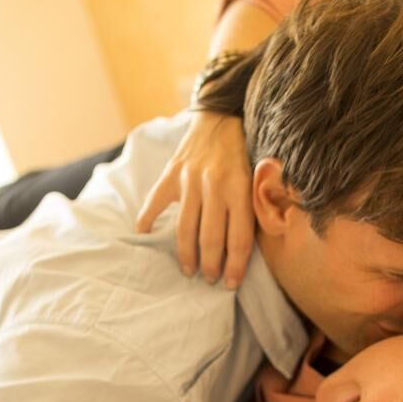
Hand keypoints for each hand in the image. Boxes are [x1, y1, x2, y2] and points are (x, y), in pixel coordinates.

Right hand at [135, 112, 253, 287]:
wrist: (221, 118)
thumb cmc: (243, 155)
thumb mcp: (257, 179)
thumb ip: (254, 208)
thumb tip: (249, 248)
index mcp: (241, 189)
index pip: (238, 238)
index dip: (236, 266)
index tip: (232, 283)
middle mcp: (215, 185)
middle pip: (211, 238)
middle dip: (211, 266)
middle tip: (209, 280)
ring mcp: (190, 180)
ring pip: (185, 228)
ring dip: (187, 254)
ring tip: (189, 270)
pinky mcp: (171, 173)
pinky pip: (155, 203)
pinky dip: (148, 221)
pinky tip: (146, 238)